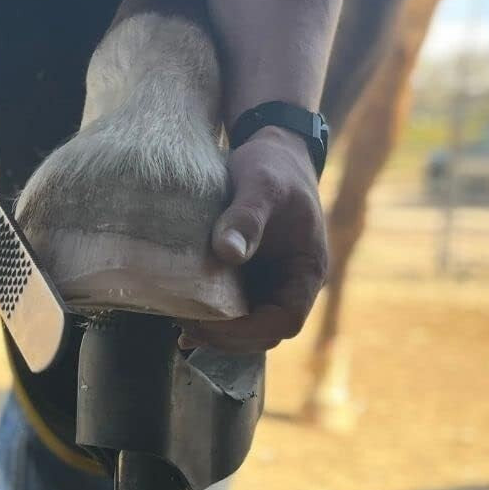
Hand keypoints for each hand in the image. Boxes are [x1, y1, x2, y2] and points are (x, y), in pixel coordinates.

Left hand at [181, 126, 328, 353]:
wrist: (272, 151)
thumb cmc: (272, 165)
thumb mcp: (261, 183)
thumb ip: (246, 216)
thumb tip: (227, 252)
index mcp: (308, 270)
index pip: (285, 321)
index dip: (247, 331)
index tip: (208, 324)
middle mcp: (293, 285)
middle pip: (265, 334)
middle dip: (227, 338)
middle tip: (186, 327)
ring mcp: (273, 286)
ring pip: (249, 330)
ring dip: (217, 335)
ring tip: (180, 325)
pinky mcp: (252, 281)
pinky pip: (235, 313)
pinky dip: (212, 322)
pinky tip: (183, 322)